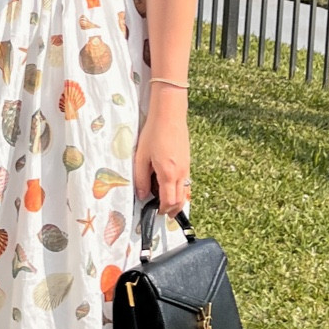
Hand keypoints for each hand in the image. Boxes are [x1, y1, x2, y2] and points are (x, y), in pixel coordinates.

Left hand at [132, 90, 190, 213]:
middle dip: (173, 209)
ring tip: (167, 202)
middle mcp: (181, 172)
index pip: (169, 201)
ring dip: (177, 200)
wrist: (170, 115)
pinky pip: (186, 181)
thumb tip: (142, 195)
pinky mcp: (188, 161)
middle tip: (163, 213)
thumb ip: (140, 178)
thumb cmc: (154, 133)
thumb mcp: (141, 157)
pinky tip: (170, 185)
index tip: (156, 212)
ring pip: (185, 191)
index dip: (163, 210)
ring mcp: (186, 167)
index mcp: (168, 173)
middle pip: (181, 200)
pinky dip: (180, 189)